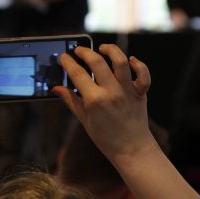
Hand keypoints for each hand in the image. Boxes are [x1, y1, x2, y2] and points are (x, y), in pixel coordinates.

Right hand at [53, 44, 153, 163]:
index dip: (68, 62)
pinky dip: (138, 64)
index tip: (63, 56)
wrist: (131, 149)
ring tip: (102, 49)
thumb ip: (71, 101)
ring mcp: (127, 91)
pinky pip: (143, 74)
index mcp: (94, 100)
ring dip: (110, 50)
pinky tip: (130, 60)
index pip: (77, 74)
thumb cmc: (106, 138)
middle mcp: (111, 92)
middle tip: (78, 50)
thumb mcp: (84, 120)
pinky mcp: (140, 93)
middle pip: (97, 62)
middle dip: (85, 52)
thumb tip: (56, 89)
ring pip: (121, 61)